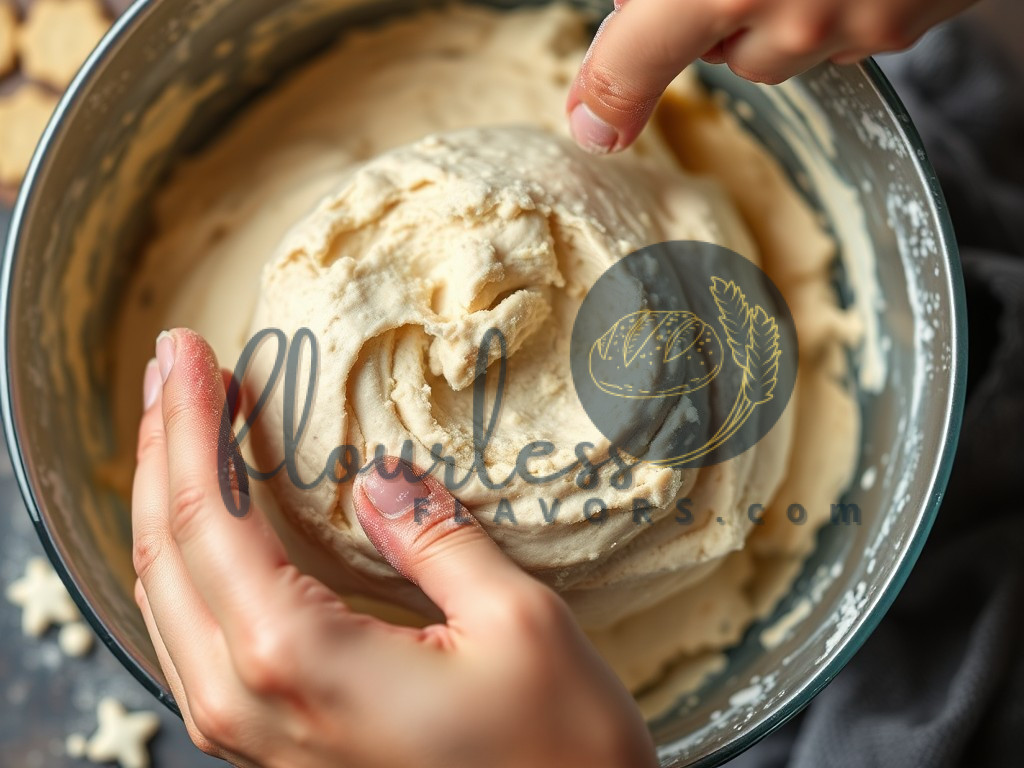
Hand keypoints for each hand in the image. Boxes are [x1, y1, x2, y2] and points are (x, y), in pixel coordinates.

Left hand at [131, 328, 657, 767]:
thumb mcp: (517, 624)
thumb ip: (437, 538)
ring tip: (181, 427)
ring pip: (167, 597)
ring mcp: (250, 735)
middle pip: (166, 550)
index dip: (192, 422)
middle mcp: (249, 703)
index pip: (208, 513)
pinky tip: (209, 529)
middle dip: (163, 446)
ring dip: (167, 500)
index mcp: (297, 658)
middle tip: (172, 368)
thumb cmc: (556, 757)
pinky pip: (193, 640)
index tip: (186, 351)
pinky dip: (192, 563)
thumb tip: (380, 478)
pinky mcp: (270, 747)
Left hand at [567, 0, 977, 152]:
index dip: (611, 86)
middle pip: (720, 53)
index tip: (593, 120)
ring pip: (783, 49)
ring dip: (776, 10)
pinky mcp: (907, 22)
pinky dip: (837, 5)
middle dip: (710, 9)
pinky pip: (847, 37)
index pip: (640, 52)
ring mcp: (859, 24)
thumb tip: (632, 4)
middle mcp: (792, 14)